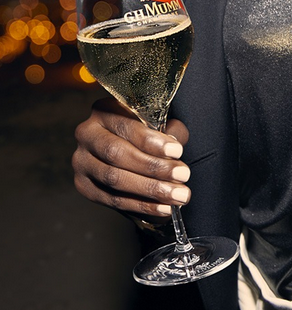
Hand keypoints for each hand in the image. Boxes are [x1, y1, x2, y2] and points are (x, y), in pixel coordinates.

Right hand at [73, 97, 190, 218]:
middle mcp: (87, 134)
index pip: (126, 126)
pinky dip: (141, 205)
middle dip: (153, 167)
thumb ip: (170, 129)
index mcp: (104, 110)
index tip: (177, 151)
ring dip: (150, 190)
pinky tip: (163, 207)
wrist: (127, 148)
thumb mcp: (159, 123)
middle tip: (183, 175)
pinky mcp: (84, 186)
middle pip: (117, 154)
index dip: (152, 141)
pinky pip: (113, 200)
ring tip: (177, 195)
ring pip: (114, 179)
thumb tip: (175, 141)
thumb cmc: (145, 132)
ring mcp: (82, 161)